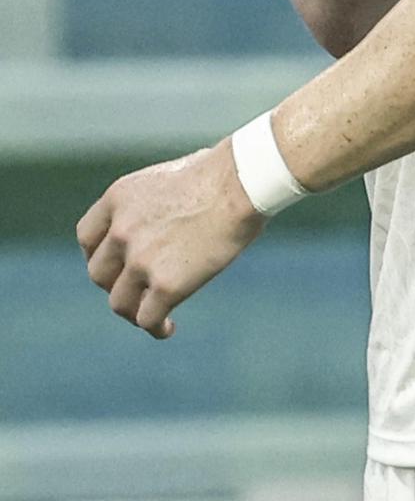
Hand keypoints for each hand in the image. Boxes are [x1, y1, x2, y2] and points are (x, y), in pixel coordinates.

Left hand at [76, 143, 264, 339]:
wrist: (241, 183)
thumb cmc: (222, 172)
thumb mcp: (171, 176)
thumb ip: (155, 202)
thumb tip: (172, 213)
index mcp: (119, 198)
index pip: (87, 237)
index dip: (99, 255)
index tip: (116, 265)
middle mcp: (121, 230)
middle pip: (99, 273)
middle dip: (116, 285)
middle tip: (139, 290)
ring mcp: (141, 259)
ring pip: (119, 302)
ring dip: (134, 312)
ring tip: (155, 316)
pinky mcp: (166, 284)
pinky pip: (147, 319)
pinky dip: (156, 328)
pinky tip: (168, 328)